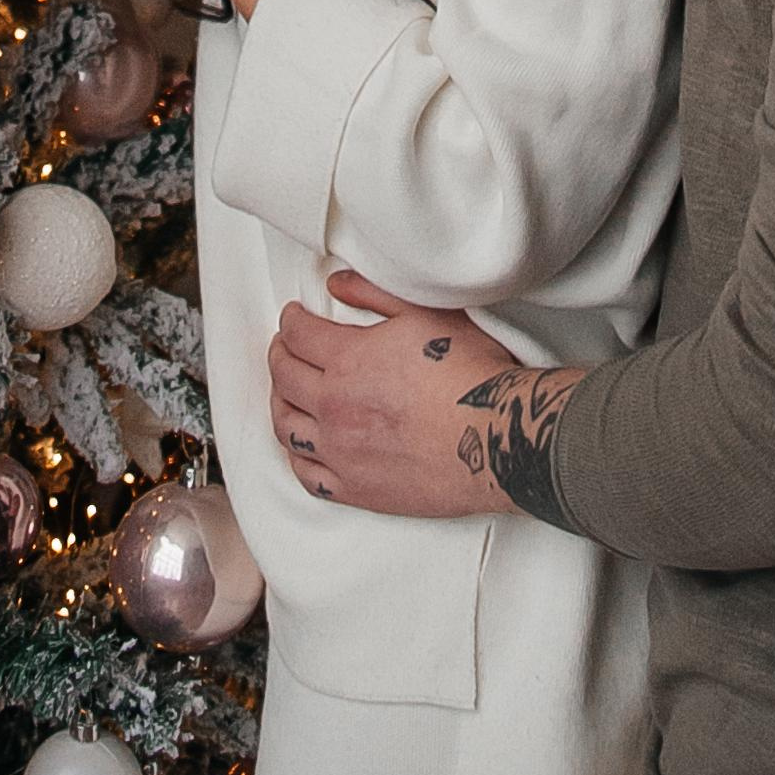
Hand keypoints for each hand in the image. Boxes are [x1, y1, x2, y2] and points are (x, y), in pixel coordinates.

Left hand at [270, 274, 573, 516]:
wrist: (495, 437)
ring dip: (280, 404)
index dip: (292, 321)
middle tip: (284, 347)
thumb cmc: (469, 374)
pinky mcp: (356, 489)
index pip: (298, 335)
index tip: (294, 317)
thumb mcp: (425, 312)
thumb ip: (374, 293)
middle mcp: (334, 407)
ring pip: (287, 428)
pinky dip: (297, 456)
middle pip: (284, 378)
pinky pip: (307, 474)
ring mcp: (341, 453)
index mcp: (347, 361)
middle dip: (279, 355)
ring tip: (287, 394)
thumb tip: (337, 285)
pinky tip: (304, 447)